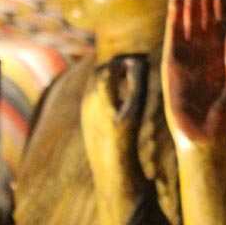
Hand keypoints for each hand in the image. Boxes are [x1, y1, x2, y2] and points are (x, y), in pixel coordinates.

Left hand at [80, 53, 148, 192]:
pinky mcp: (86, 118)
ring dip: (110, 77)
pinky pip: (94, 96)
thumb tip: (137, 60)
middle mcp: (88, 99)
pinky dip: (106, 89)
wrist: (109, 165)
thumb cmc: (126, 134)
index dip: (125, 61)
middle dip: (116, 66)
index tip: (140, 61)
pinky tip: (120, 96)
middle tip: (134, 65)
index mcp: (100, 94)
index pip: (109, 66)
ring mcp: (85, 109)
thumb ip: (138, 80)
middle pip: (99, 72)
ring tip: (128, 76)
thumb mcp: (137, 106)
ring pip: (95, 84)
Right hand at [163, 0, 225, 148]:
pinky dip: (174, 17)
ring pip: (187, 22)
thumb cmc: (223, 114)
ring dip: (188, 1)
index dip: (217, 2)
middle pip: (201, 17)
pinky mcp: (172, 64)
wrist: (205, 137)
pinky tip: (175, 0)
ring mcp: (186, 57)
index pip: (217, 22)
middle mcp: (202, 52)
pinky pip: (173, 36)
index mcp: (219, 54)